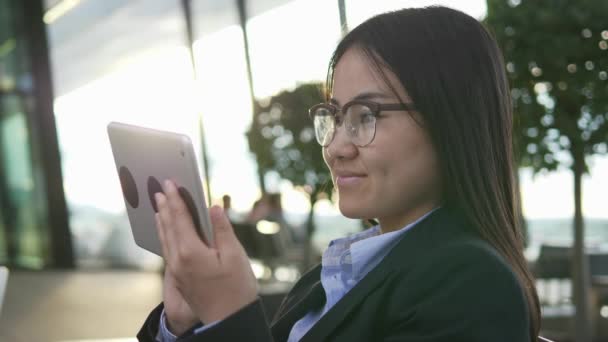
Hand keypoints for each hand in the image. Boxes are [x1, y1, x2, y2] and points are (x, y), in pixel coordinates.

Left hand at [155, 180, 257, 329]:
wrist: (228, 320)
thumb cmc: (237, 289)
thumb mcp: (235, 256)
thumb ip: (222, 230)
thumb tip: (213, 207)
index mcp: (191, 251)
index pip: (180, 218)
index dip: (175, 199)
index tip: (170, 183)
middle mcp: (178, 260)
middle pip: (168, 227)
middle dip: (165, 207)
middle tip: (160, 190)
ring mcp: (177, 271)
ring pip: (165, 239)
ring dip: (162, 221)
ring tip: (159, 207)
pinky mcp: (179, 279)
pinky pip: (168, 250)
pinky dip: (165, 236)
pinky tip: (167, 233)